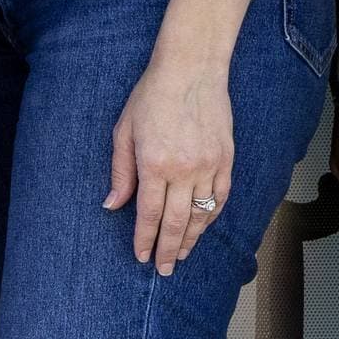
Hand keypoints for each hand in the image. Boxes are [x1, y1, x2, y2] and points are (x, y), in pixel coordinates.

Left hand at [109, 50, 234, 274]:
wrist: (191, 69)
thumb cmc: (152, 96)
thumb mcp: (124, 131)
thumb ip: (120, 172)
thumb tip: (111, 205)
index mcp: (154, 164)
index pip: (149, 214)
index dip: (145, 239)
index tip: (141, 256)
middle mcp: (183, 169)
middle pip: (177, 222)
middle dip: (169, 249)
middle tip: (164, 269)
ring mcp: (209, 165)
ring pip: (201, 214)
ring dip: (192, 238)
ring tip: (183, 255)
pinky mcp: (226, 158)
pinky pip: (221, 196)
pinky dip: (212, 216)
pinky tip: (204, 227)